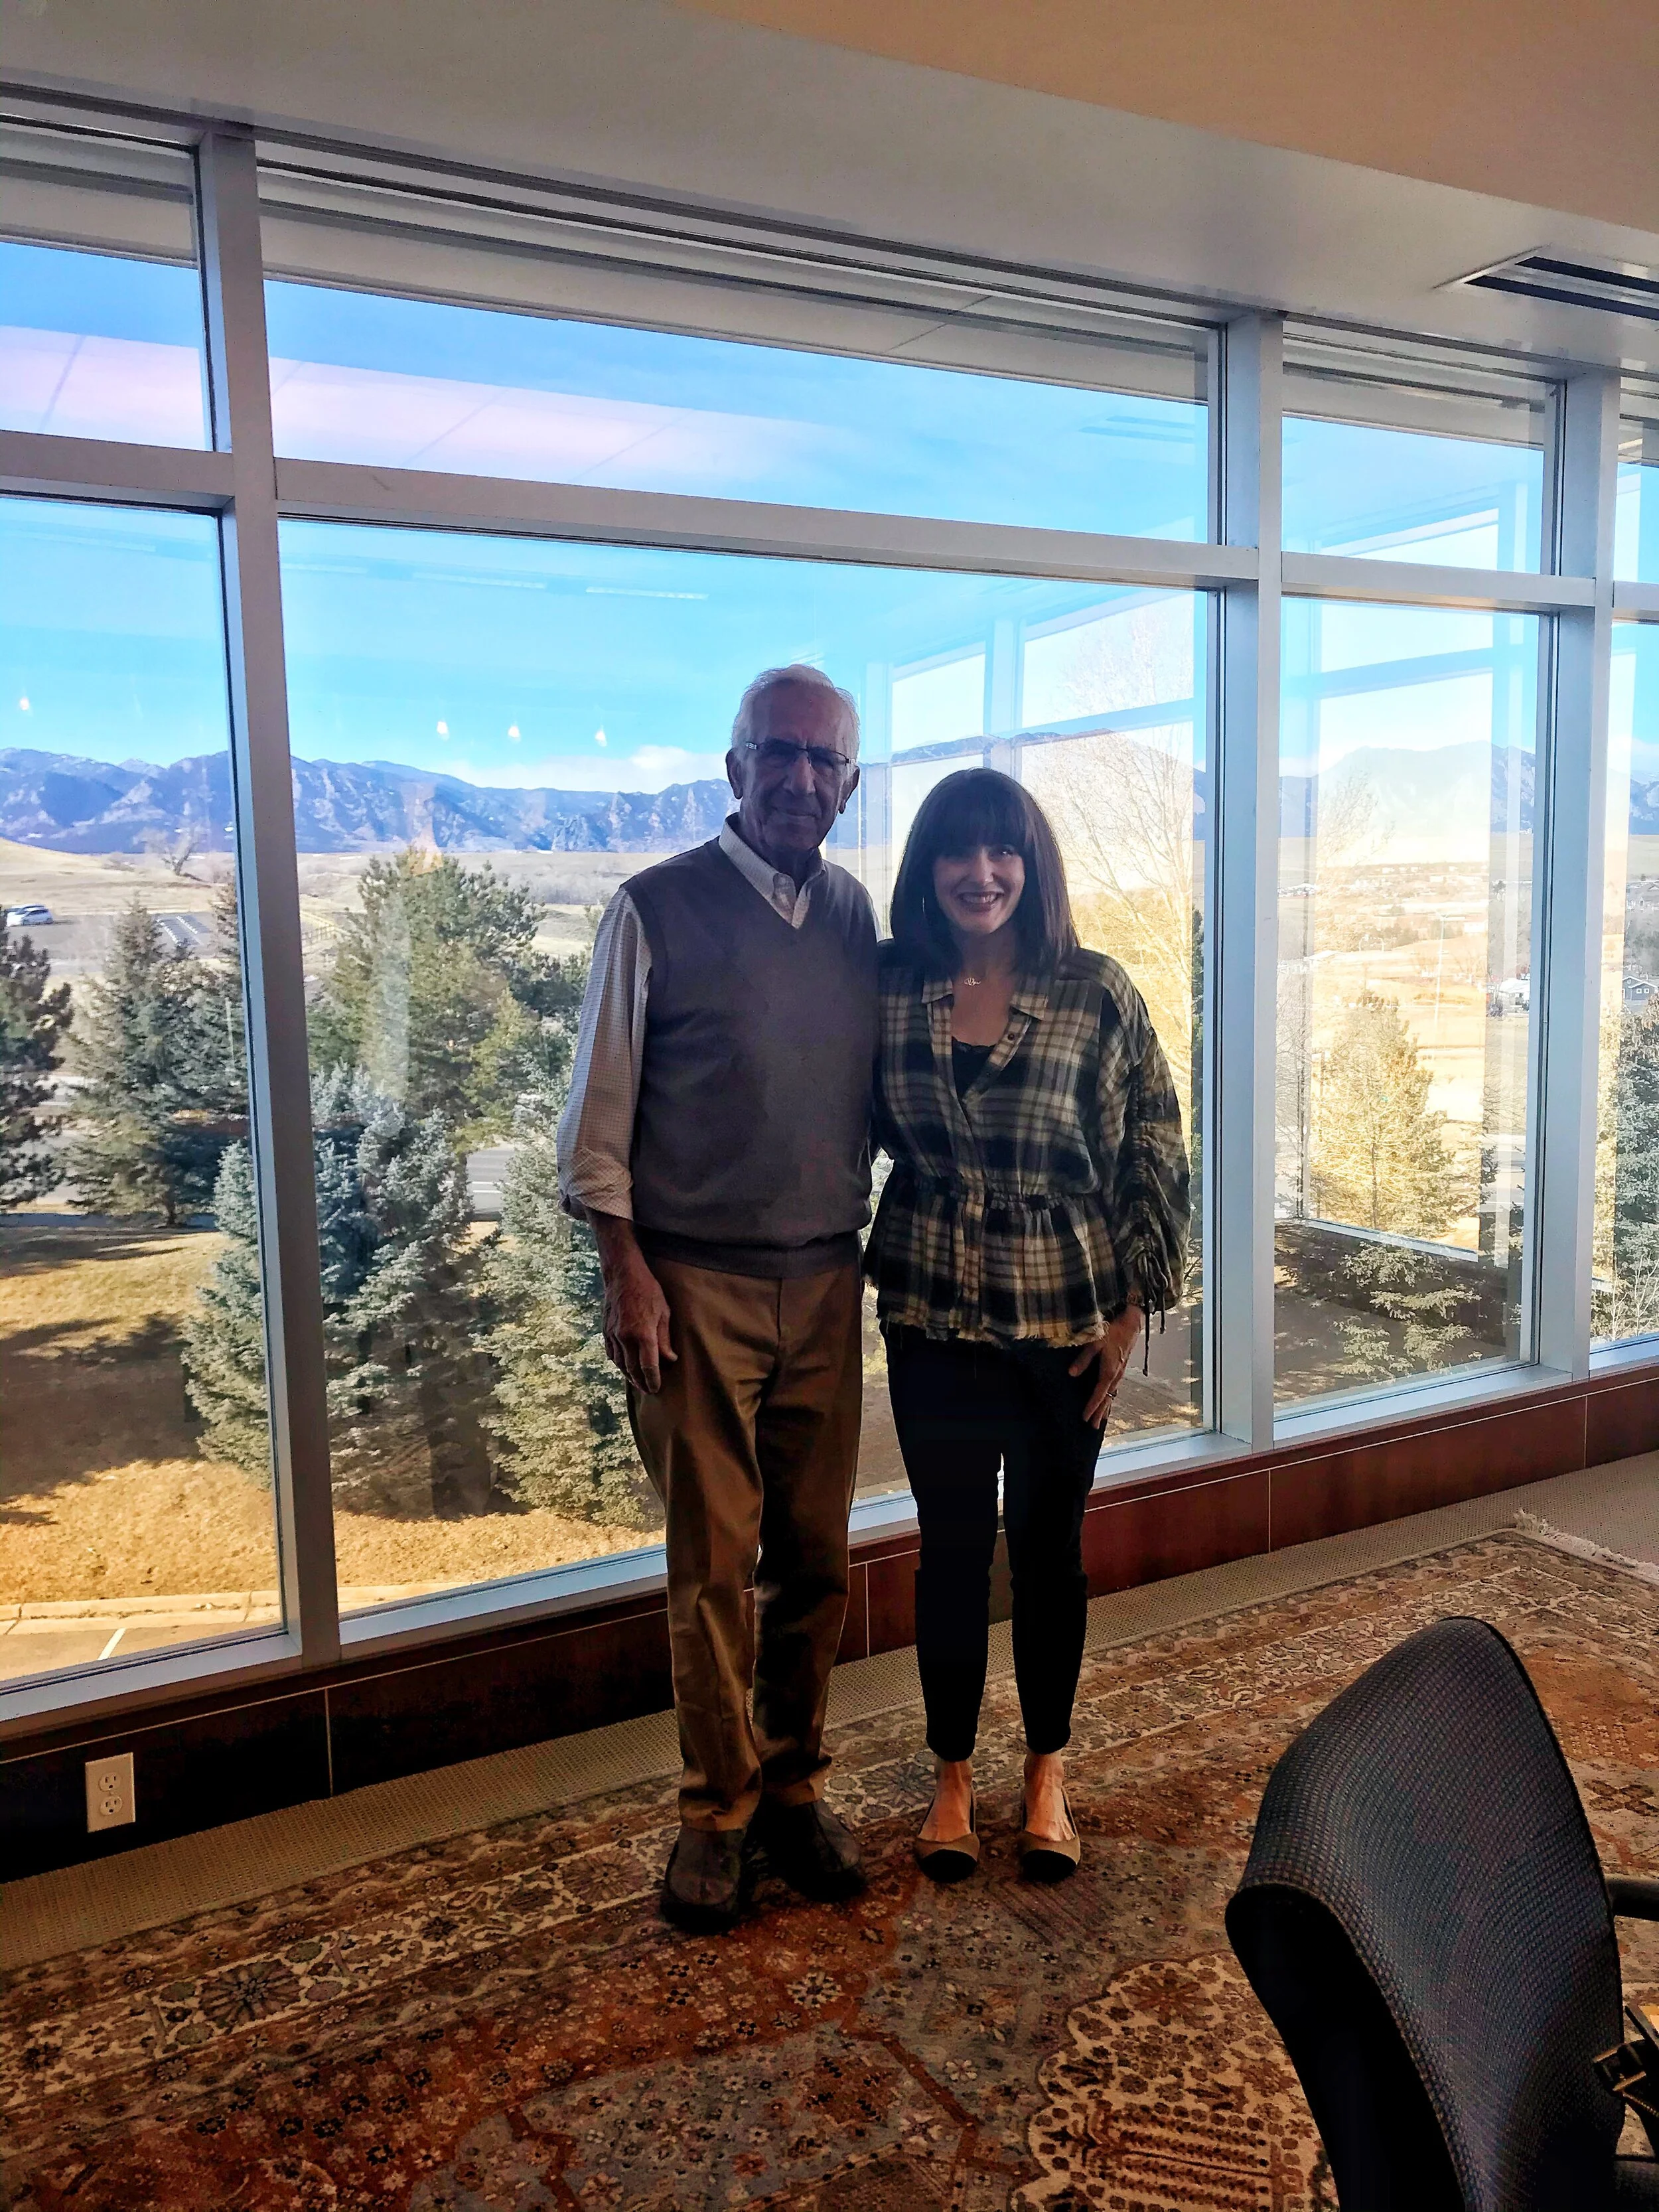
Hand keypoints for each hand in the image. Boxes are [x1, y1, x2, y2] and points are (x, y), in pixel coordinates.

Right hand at [591, 1213, 676, 1392]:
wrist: (622, 1274)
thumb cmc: (648, 1290)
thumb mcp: (664, 1312)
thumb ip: (665, 1339)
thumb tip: (670, 1359)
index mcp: (643, 1334)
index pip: (648, 1366)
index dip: (653, 1380)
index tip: (656, 1389)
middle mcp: (625, 1338)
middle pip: (632, 1369)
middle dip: (641, 1382)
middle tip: (648, 1390)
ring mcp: (613, 1335)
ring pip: (620, 1364)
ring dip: (629, 1376)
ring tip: (638, 1382)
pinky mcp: (605, 1331)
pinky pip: (611, 1354)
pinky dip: (618, 1364)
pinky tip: (624, 1366)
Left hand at [1069, 1306, 1141, 1427]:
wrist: (1131, 1322)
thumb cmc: (1112, 1330)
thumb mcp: (1095, 1342)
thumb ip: (1084, 1359)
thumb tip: (1071, 1374)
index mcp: (1109, 1371)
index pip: (1099, 1394)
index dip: (1092, 1407)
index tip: (1085, 1418)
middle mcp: (1116, 1374)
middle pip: (1107, 1398)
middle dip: (1100, 1412)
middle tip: (1093, 1427)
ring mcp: (1120, 1371)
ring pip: (1112, 1393)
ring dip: (1106, 1406)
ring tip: (1101, 1419)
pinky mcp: (1121, 1367)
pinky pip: (1115, 1387)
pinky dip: (1111, 1396)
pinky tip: (1109, 1398)